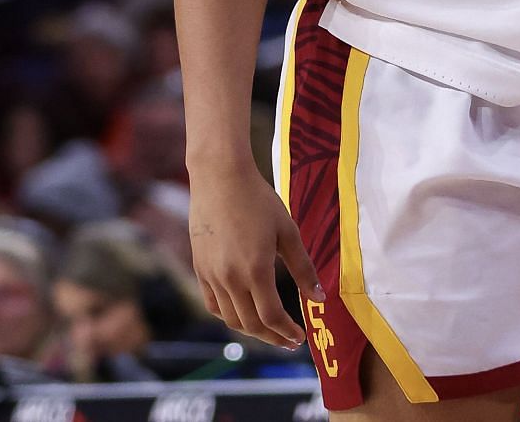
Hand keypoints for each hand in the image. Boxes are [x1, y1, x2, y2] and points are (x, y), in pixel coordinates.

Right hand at [188, 162, 322, 349]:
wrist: (219, 178)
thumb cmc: (259, 200)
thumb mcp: (288, 231)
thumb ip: (303, 268)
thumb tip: (320, 297)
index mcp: (255, 270)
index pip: (271, 316)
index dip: (286, 332)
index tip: (300, 338)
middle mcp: (230, 279)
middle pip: (251, 324)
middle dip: (272, 337)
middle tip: (289, 341)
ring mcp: (211, 276)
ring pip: (230, 318)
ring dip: (252, 330)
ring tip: (270, 330)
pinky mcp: (200, 269)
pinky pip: (213, 304)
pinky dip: (229, 316)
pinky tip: (243, 313)